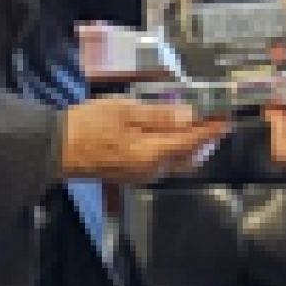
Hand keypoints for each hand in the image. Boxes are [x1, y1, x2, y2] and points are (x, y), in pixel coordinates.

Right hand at [59, 94, 225, 182]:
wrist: (58, 148)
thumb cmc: (89, 125)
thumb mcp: (126, 111)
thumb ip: (159, 116)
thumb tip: (189, 116)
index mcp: (152, 154)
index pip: (192, 142)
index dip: (212, 130)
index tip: (227, 119)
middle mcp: (152, 170)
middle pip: (189, 157)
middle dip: (206, 140)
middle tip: (217, 120)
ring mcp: (142, 175)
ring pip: (177, 162)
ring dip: (192, 145)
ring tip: (200, 125)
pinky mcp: (133, 174)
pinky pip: (164, 164)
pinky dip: (176, 151)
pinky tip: (174, 136)